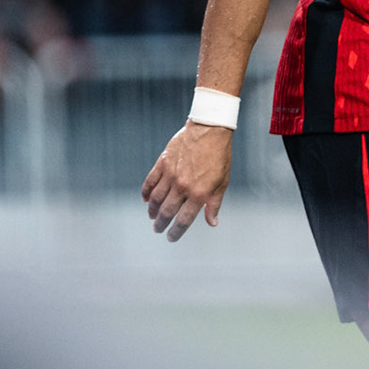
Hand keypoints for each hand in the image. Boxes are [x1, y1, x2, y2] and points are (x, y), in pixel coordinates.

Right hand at [141, 121, 233, 241]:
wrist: (209, 130)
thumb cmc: (218, 157)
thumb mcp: (222, 183)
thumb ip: (214, 204)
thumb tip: (212, 223)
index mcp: (199, 193)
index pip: (184, 220)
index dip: (177, 232)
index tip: (171, 238)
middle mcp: (183, 186)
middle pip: (167, 212)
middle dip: (162, 224)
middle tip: (158, 229)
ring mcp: (171, 174)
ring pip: (156, 199)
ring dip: (153, 211)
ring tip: (152, 217)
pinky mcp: (162, 163)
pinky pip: (150, 182)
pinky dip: (146, 192)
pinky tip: (146, 200)